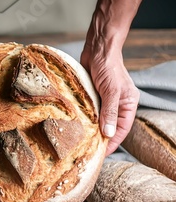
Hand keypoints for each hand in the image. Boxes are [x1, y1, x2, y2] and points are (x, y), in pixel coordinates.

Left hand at [80, 38, 139, 155]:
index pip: (121, 129)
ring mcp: (104, 99)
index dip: (112, 142)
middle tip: (87, 151)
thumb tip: (108, 133)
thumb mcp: (111, 91)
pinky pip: (88, 110)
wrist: (98, 48)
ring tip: (79, 142)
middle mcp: (117, 103)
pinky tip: (74, 126)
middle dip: (100, 138)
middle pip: (109, 126)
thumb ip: (109, 112)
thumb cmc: (108, 67)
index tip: (100, 153)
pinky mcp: (92, 94)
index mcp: (128, 104)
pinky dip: (83, 118)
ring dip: (90, 129)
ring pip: (97, 119)